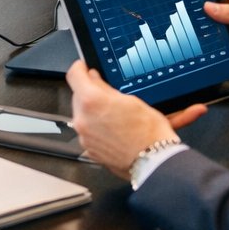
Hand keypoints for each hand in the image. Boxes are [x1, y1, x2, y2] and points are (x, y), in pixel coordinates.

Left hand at [64, 61, 205, 177]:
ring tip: (115, 116)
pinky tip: (113, 129)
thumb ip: (105, 87)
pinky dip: (96, 128)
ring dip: (93, 111)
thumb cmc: (149, 133)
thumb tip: (93, 78)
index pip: (74, 75)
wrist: (154, 162)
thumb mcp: (131, 100)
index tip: (83, 67)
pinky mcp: (89, 150)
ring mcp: (84, 136)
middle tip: (108, 95)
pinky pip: (88, 131)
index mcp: (91, 101)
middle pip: (78, 96)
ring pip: (82, 114)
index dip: (79, 68)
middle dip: (90, 92)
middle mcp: (82, 119)